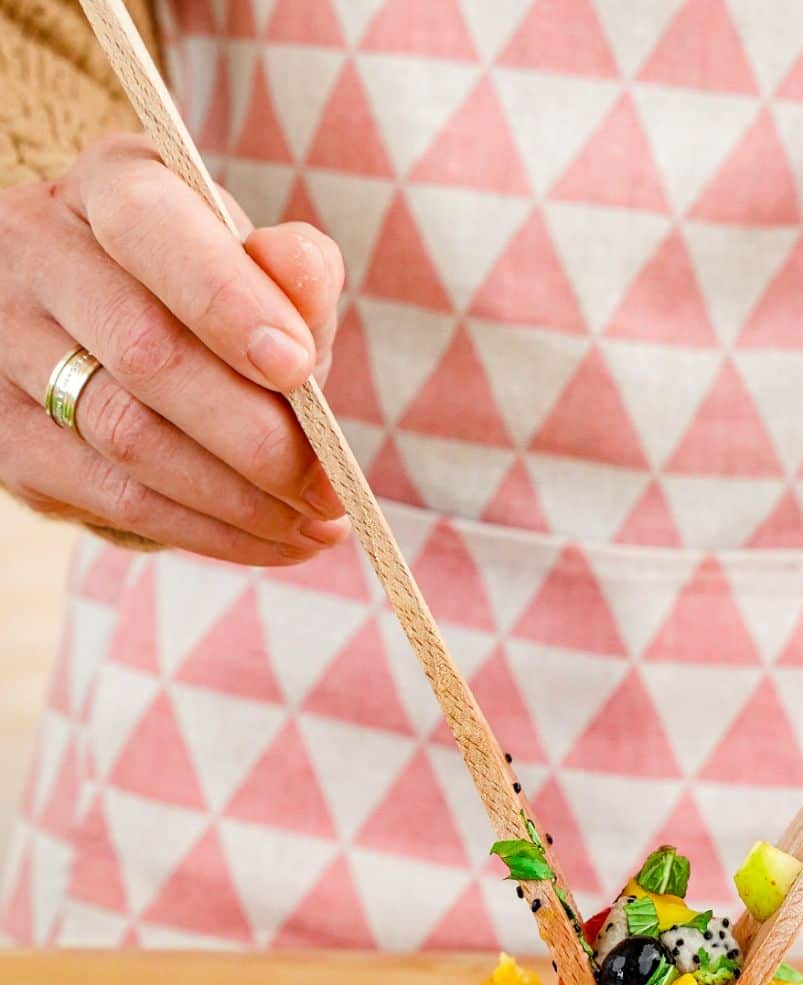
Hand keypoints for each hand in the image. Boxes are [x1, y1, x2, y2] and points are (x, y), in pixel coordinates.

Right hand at [0, 133, 347, 563]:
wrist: (98, 335)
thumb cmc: (201, 296)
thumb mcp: (250, 263)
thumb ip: (289, 271)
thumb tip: (303, 275)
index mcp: (109, 185)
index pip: (151, 228)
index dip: (225, 300)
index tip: (299, 368)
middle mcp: (36, 251)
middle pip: (143, 351)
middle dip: (253, 433)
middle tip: (329, 485)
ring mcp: (6, 346)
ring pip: (126, 437)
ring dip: (238, 498)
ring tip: (316, 525)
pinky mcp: (8, 437)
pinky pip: (114, 498)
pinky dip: (207, 529)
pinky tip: (271, 540)